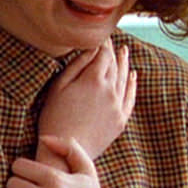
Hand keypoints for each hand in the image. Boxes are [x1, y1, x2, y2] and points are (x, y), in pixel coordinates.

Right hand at [39, 38, 135, 160]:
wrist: (66, 151)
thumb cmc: (55, 118)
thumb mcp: (59, 88)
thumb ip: (76, 66)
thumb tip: (91, 49)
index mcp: (93, 80)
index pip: (103, 54)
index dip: (103, 43)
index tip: (101, 36)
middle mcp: (110, 90)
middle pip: (115, 64)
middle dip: (113, 51)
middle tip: (111, 41)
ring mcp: (118, 105)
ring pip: (125, 78)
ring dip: (124, 63)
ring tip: (124, 52)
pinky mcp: (121, 119)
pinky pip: (131, 97)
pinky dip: (133, 84)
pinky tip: (133, 75)